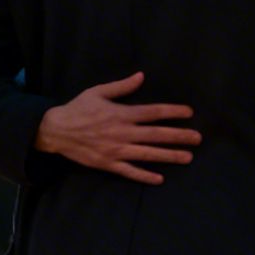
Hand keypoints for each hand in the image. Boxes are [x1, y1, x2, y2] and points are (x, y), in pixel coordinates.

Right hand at [34, 72, 199, 184]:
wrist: (55, 130)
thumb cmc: (78, 109)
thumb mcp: (98, 92)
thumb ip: (121, 87)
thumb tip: (141, 76)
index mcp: (122, 114)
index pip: (153, 112)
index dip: (173, 112)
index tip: (189, 113)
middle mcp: (123, 133)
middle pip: (157, 134)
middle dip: (179, 136)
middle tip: (198, 138)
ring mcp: (117, 150)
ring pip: (148, 154)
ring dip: (169, 156)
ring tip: (188, 157)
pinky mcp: (109, 164)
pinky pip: (130, 172)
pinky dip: (145, 176)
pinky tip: (160, 178)